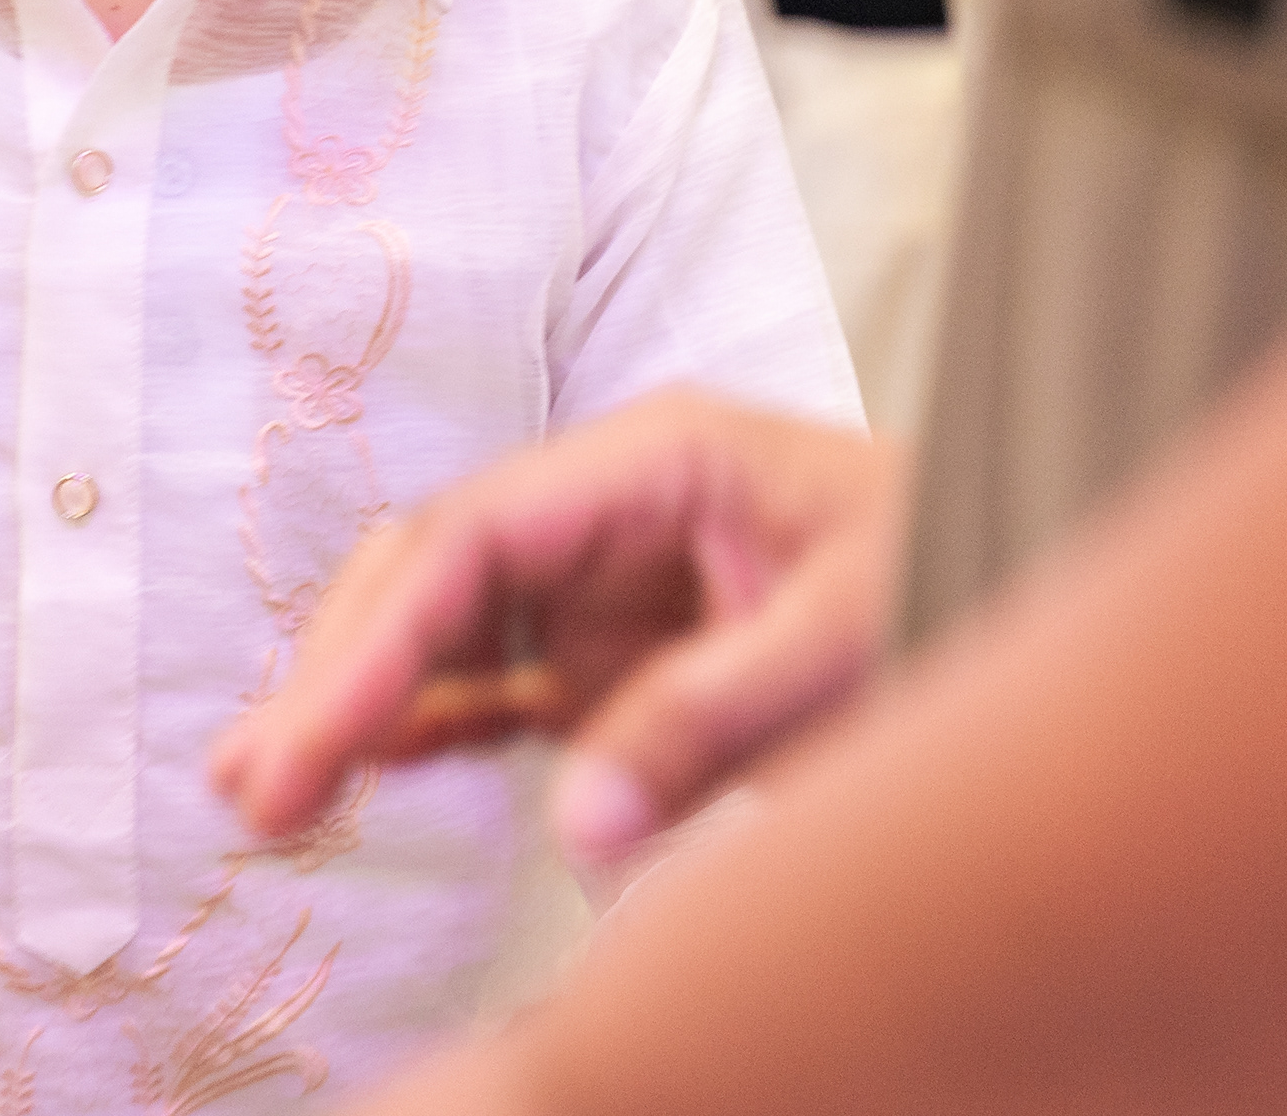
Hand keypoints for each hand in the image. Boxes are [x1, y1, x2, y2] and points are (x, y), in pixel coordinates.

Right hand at [209, 389, 899, 870]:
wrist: (1029, 587)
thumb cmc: (960, 578)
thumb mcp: (852, 644)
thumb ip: (712, 723)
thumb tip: (576, 829)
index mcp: (657, 457)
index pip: (476, 533)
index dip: (378, 636)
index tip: (314, 739)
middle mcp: (609, 510)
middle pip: (434, 575)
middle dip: (337, 676)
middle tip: (257, 790)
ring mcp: (607, 587)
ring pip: (444, 632)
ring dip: (356, 707)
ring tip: (262, 794)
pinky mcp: (619, 661)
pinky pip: (495, 690)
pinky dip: (425, 733)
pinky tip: (358, 779)